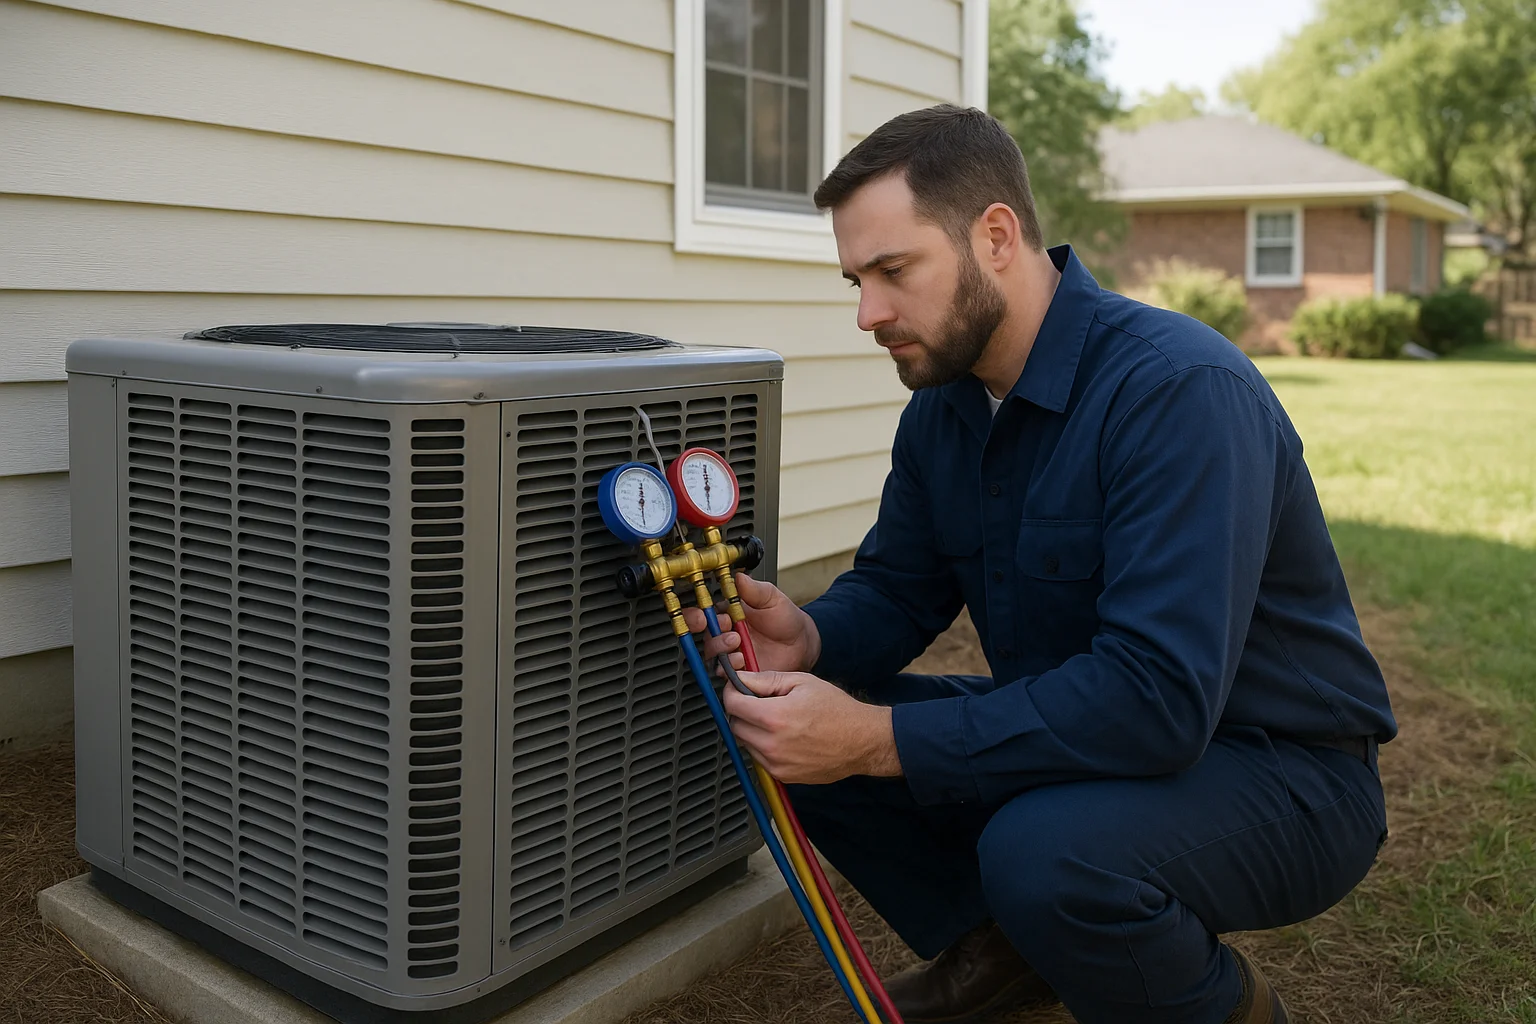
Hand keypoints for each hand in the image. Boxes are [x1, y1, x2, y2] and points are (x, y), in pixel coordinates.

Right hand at [680, 573, 821, 674]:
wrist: (802, 643)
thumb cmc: (786, 619)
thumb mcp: (772, 598)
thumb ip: (754, 589)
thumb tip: (738, 577)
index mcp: (728, 612)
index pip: (703, 613)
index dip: (698, 614)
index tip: (703, 615)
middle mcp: (726, 633)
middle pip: (703, 634)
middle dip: (708, 632)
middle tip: (725, 627)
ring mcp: (731, 652)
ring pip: (711, 653)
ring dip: (720, 647)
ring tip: (736, 641)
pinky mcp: (739, 670)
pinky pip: (725, 672)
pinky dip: (730, 666)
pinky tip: (742, 659)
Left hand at [722, 670, 900, 783]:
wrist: (862, 741)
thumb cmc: (837, 710)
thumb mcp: (802, 682)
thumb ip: (766, 680)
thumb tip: (740, 679)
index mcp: (775, 717)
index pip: (732, 704)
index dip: (731, 692)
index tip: (737, 689)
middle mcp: (772, 744)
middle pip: (734, 725)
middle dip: (741, 711)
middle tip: (758, 702)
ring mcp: (776, 764)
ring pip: (745, 743)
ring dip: (751, 730)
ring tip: (776, 720)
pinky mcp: (783, 776)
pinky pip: (759, 758)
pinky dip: (764, 746)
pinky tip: (784, 736)